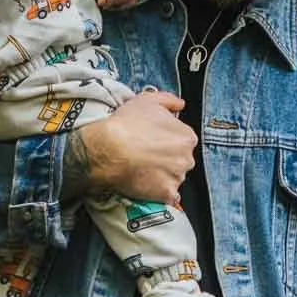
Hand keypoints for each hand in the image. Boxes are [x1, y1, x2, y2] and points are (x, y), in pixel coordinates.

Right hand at [80, 90, 195, 205]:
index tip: (154, 142)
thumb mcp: (148, 100)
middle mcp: (187, 158)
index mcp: (186, 137)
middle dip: (168, 159)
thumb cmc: (127, 125)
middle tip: (147, 155)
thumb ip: (169, 100)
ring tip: (143, 169)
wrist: (109, 150)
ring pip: (175, 177)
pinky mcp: (167, 194)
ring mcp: (177, 178)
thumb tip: (180, 104)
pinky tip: (148, 185)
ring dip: (163, 175)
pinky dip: (161, 193)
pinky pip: (169, 197)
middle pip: (181, 160)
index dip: (168, 141)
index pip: (184, 141)